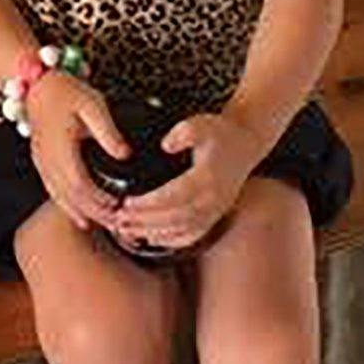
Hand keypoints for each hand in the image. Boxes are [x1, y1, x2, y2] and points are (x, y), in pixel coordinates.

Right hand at [24, 70, 128, 231]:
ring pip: (60, 197)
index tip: (118, 207)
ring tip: (103, 223)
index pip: (80, 184)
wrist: (37, 84)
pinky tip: (80, 214)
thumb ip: (108, 132)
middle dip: (94, 213)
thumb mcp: (94, 105)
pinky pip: (53, 191)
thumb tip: (125, 155)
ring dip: (81, 213)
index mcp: (61, 147)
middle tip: (117, 223)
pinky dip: (68, 206)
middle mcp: (48, 160)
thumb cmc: (65, 90)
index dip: (99, 200)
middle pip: (70, 197)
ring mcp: (41, 162)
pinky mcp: (40, 161)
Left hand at [112, 111, 269, 251]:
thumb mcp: (201, 123)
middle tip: (118, 220)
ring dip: (152, 233)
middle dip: (144, 221)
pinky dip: (170, 240)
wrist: (245, 144)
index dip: (149, 203)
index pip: (174, 196)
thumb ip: (184, 132)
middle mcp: (213, 199)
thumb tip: (167, 144)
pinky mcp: (214, 216)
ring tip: (125, 230)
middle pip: (175, 218)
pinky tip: (150, 237)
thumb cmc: (219, 132)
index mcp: (207, 178)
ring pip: (182, 231)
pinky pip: (192, 235)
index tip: (125, 203)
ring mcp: (215, 211)